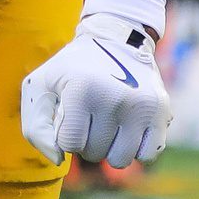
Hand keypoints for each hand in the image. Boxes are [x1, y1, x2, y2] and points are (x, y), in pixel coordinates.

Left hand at [21, 13, 170, 168]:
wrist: (116, 38)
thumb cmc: (72, 69)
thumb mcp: (41, 86)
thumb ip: (36, 128)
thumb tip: (59, 159)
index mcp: (81, 89)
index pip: (69, 144)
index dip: (66, 133)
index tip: (70, 111)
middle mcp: (114, 97)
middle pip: (94, 153)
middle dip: (88, 139)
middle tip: (91, 111)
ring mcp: (141, 105)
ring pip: (121, 160)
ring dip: (111, 147)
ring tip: (109, 120)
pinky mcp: (161, 111)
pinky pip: (148, 155)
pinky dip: (137, 148)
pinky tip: (130, 127)